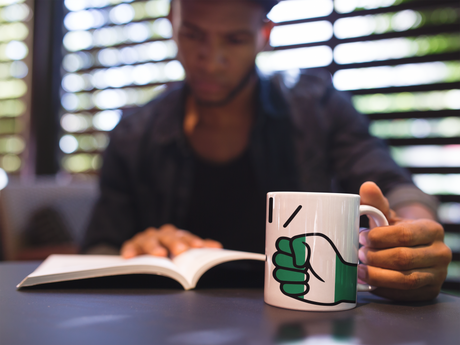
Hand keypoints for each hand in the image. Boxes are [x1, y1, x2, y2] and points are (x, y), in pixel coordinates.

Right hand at [120, 224, 221, 257]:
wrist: (142, 255)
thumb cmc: (167, 253)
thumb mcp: (182, 252)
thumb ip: (198, 249)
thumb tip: (218, 247)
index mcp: (175, 235)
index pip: (185, 237)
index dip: (192, 241)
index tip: (198, 247)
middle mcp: (161, 234)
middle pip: (168, 236)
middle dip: (175, 243)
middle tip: (181, 251)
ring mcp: (146, 239)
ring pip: (149, 240)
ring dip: (154, 247)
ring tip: (159, 255)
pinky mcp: (131, 246)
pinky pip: (130, 247)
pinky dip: (130, 251)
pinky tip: (130, 257)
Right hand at [273, 234, 357, 304]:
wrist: (342, 279)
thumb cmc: (333, 260)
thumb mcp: (320, 243)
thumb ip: (303, 245)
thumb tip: (296, 261)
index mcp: (296, 246)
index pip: (279, 243)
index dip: (287, 248)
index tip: (298, 252)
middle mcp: (291, 260)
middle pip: (277, 259)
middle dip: (291, 263)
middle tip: (305, 265)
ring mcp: (291, 274)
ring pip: (278, 274)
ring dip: (294, 275)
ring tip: (308, 275)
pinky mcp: (293, 289)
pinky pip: (284, 288)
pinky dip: (297, 287)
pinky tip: (308, 285)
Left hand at [358, 182, 451, 300]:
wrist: (413, 249)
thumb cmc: (396, 231)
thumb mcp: (388, 216)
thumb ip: (376, 203)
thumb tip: (367, 186)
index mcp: (431, 230)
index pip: (404, 235)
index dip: (379, 238)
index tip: (362, 237)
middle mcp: (441, 253)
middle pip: (403, 258)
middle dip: (375, 257)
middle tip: (359, 254)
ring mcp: (438, 275)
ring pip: (405, 279)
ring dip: (378, 276)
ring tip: (360, 270)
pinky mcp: (429, 292)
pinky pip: (405, 295)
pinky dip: (384, 290)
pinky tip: (369, 284)